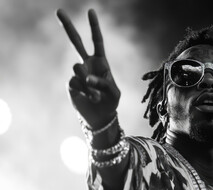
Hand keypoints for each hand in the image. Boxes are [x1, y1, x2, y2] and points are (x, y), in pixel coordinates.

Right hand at [57, 9, 119, 128]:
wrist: (101, 117)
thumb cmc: (111, 102)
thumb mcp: (114, 93)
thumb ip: (104, 83)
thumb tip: (87, 77)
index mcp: (101, 62)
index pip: (97, 41)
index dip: (94, 27)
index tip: (91, 11)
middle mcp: (87, 65)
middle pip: (76, 43)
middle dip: (68, 27)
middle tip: (59, 10)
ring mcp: (78, 75)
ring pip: (77, 68)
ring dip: (87, 80)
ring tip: (95, 94)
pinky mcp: (71, 86)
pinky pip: (75, 83)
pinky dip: (85, 91)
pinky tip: (90, 98)